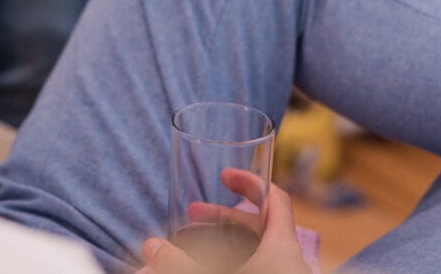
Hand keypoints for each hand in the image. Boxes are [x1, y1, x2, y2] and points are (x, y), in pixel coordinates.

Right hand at [138, 170, 309, 273]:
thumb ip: (178, 264)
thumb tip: (150, 246)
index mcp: (283, 248)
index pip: (275, 199)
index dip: (250, 182)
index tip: (223, 177)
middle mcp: (290, 262)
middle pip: (259, 225)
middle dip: (222, 217)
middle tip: (191, 214)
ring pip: (256, 251)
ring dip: (224, 243)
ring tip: (192, 244)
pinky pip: (257, 268)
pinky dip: (233, 262)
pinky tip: (207, 265)